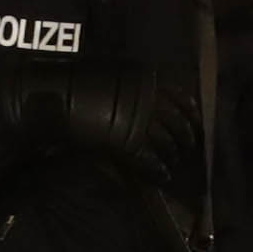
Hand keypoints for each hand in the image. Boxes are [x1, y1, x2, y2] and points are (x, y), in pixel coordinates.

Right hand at [7, 65, 200, 185]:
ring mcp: (139, 121)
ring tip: (173, 162)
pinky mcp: (127, 142)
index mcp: (145, 80)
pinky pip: (150, 159)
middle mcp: (148, 99)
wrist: (55, 97)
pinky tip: (163, 175)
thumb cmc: (78, 83)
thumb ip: (131, 86)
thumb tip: (146, 95)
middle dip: (186, 138)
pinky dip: (158, 169)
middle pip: (178, 123)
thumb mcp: (112, 76)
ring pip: (167, 141)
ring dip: (173, 154)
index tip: (197, 122)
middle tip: (187, 148)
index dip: (193, 112)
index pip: (182, 97)